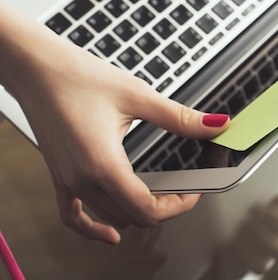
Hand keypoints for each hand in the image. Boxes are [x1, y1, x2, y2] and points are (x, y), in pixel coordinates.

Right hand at [1, 1, 228, 244]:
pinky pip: (73, 216)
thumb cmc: (78, 77)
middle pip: (133, 216)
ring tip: (162, 194)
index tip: (195, 192)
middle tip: (186, 188)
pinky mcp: (59, 176)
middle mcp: (83, 180)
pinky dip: (93, 229)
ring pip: (112, 216)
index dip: (179, 206)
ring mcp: (68, 181)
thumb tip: (215, 124)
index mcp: (104, 164)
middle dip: (166, 206)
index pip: (148, 209)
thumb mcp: (137, 95)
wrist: (37, 69)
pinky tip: (110, 233)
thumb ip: (179, 117)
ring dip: (139, 212)